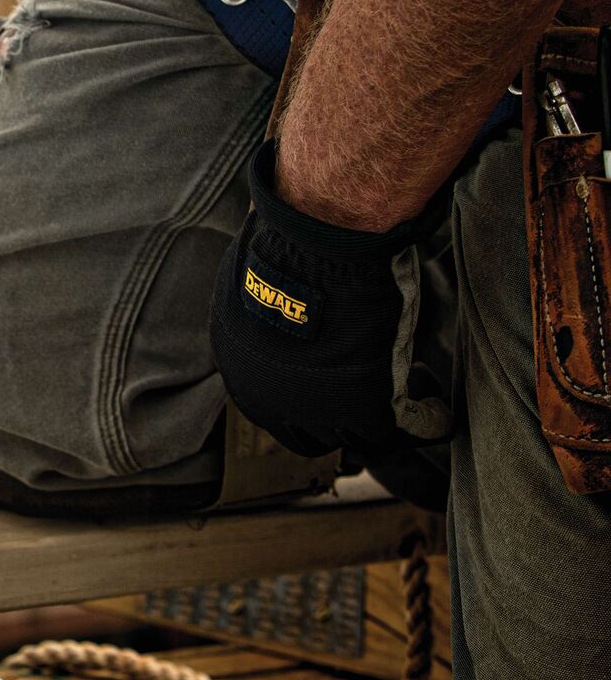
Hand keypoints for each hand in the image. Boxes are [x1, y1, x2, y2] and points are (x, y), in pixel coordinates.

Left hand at [209, 139, 451, 461]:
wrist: (319, 240)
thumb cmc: (292, 248)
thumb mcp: (266, 292)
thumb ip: (274, 325)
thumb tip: (290, 323)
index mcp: (241, 371)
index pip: (273, 410)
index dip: (306, 403)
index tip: (332, 390)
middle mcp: (271, 401)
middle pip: (310, 436)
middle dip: (338, 423)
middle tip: (369, 401)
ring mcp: (319, 410)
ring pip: (361, 439)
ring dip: (387, 425)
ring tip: (413, 401)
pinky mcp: (370, 408)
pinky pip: (409, 426)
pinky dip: (430, 421)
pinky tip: (440, 411)